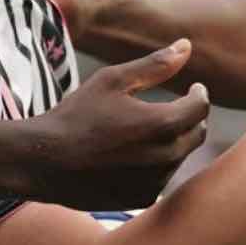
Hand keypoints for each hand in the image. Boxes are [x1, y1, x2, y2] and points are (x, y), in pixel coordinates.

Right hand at [27, 40, 209, 209]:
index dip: (199, 94)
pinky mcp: (142, 198)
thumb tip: (187, 46)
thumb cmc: (77, 115)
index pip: (201, 107)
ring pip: (179, 156)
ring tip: (140, 131)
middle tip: (172, 107)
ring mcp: (155, 182)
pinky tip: (128, 155)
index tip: (192, 88)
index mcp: (163, 123)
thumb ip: (154, 65)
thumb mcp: (113, 81)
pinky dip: (155, 164)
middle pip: (197, 133)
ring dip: (172, 142)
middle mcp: (166, 157)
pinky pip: (161, 178)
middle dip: (190, 118)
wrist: (44, 161)